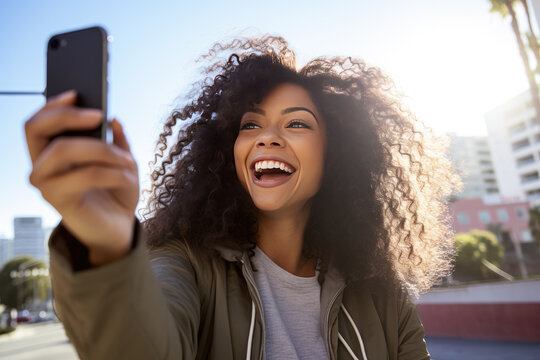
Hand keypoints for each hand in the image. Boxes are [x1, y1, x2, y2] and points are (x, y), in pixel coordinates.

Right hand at [25, 90, 139, 265]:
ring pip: (61, 150)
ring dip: (100, 149)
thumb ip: (117, 140)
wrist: (120, 226)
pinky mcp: (57, 200)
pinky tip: (127, 175)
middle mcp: (41, 165)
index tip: (76, 93)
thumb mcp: (122, 160)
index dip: (51, 105)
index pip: (36, 123)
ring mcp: (45, 183)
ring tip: (125, 158)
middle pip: (37, 130)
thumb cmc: (116, 191)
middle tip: (99, 115)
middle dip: (68, 117)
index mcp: (52, 152)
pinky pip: (83, 175)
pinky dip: (110, 172)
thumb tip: (114, 120)